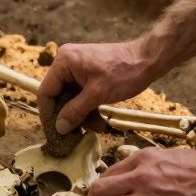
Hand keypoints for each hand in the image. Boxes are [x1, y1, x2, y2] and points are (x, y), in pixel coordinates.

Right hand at [37, 41, 157, 133]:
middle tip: (77, 135)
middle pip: (59, 96)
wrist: (148, 60)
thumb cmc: (124, 73)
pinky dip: (89, 108)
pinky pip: (82, 94)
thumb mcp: (97, 95)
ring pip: (72, 98)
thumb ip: (75, 111)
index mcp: (64, 62)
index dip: (50, 115)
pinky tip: (100, 121)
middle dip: (70, 116)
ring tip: (97, 128)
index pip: (46, 92)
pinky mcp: (89, 74)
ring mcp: (78, 68)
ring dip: (82, 115)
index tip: (56, 133)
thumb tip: (59, 128)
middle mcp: (67, 63)